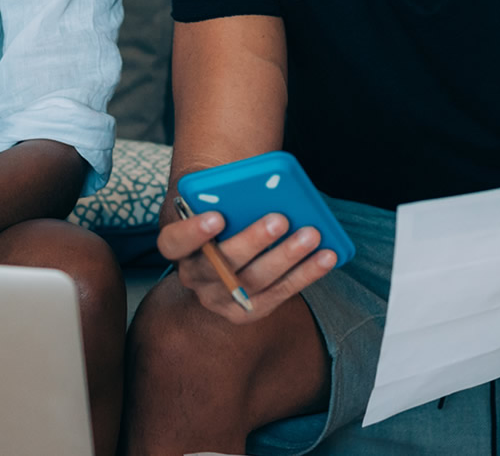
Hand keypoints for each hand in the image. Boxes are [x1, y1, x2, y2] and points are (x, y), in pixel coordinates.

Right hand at [158, 208, 337, 324]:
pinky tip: (327, 256)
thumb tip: (264, 187)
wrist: (221, 252)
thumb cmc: (221, 215)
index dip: (193, 232)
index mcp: (178, 247)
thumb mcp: (210, 202)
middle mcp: (194, 277)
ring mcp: (219, 299)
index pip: (172, 243)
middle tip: (280, 219)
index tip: (218, 216)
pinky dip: (305, 274)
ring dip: (286, 257)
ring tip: (311, 234)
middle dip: (252, 242)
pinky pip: (278, 294)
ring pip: (253, 282)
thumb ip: (222, 195)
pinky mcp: (247, 311)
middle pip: (219, 265)